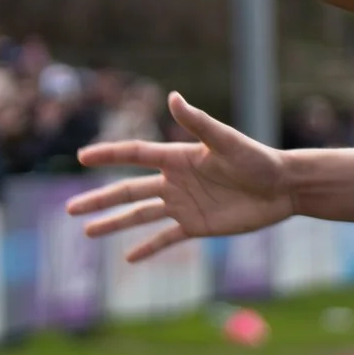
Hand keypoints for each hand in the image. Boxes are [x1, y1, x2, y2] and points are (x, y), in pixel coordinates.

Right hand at [66, 92, 294, 261]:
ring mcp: (183, 205)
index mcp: (176, 158)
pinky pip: (165, 238)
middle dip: (98, 199)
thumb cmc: (257, 159)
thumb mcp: (226, 140)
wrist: (283, 188)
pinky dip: (147, 248)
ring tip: (87, 231)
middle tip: (70, 208)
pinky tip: (128, 258)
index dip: (108, 156)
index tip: (82, 157)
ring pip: (139, 215)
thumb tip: (172, 97)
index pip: (134, 156)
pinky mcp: (197, 226)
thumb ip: (198, 122)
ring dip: (113, 223)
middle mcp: (173, 182)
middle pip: (127, 191)